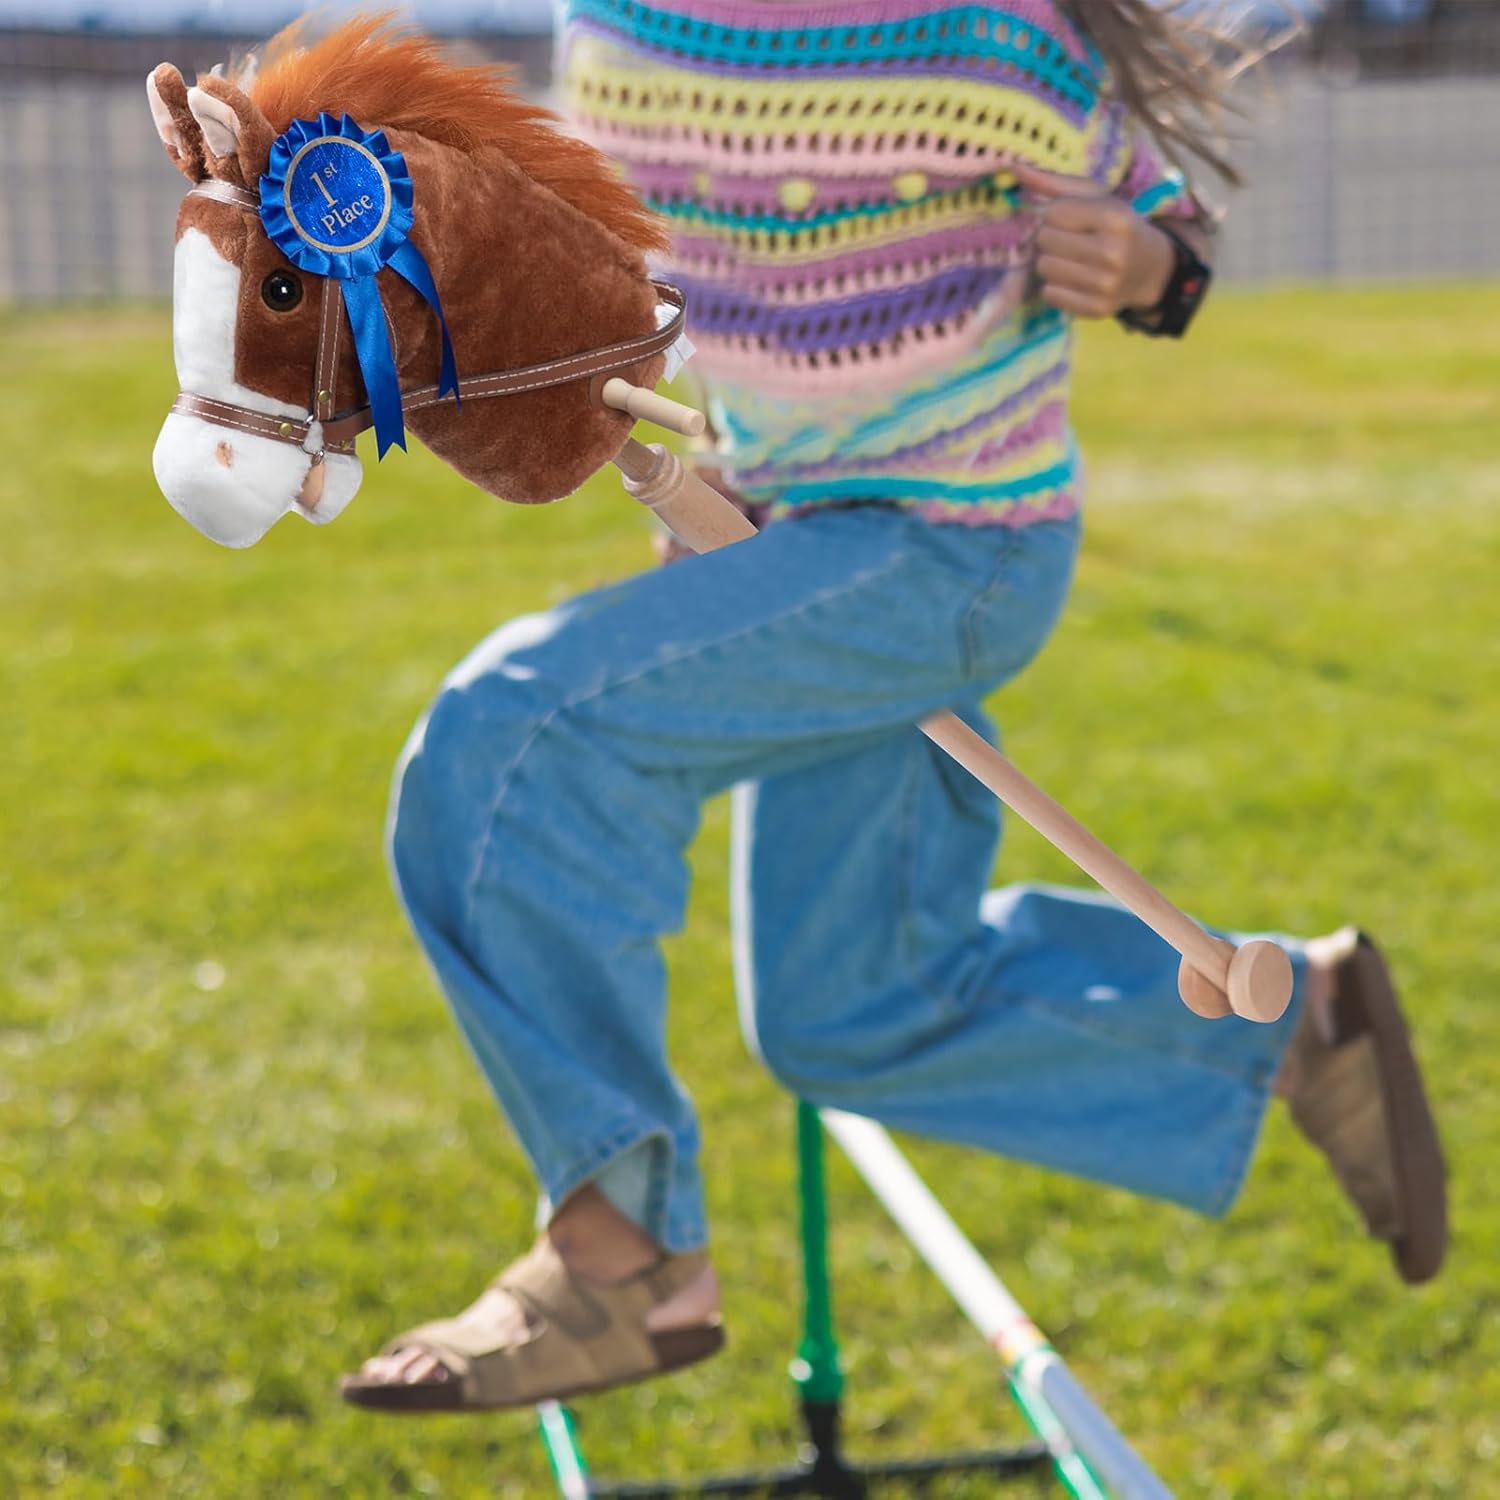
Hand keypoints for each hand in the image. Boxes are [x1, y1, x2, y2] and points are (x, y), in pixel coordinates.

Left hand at [1008, 161, 1176, 319]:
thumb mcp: (1096, 197)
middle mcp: (1112, 252)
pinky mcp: (1096, 309)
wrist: (1148, 269)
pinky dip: (1056, 287)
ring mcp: (1105, 284)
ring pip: (1044, 268)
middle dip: (1051, 238)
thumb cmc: (1115, 227)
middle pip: (1045, 240)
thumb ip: (1054, 182)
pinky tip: (1075, 280)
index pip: (1054, 212)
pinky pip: (1050, 294)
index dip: (1056, 214)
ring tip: (1073, 260)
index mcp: (1115, 218)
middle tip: (1072, 241)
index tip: (1073, 220)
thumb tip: (1012, 167)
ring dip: (1051, 263)